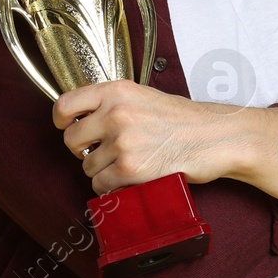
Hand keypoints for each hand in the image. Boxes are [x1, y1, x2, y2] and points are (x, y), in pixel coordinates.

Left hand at [53, 80, 245, 194]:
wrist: (216, 137)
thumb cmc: (185, 120)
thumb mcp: (145, 97)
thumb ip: (113, 103)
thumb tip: (83, 118)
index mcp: (118, 91)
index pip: (65, 105)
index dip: (62, 121)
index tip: (67, 127)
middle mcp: (116, 113)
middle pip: (71, 140)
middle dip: (83, 150)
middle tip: (104, 151)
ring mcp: (122, 142)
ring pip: (86, 166)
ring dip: (102, 170)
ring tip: (128, 163)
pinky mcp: (129, 169)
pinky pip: (101, 186)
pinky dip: (113, 187)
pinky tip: (131, 178)